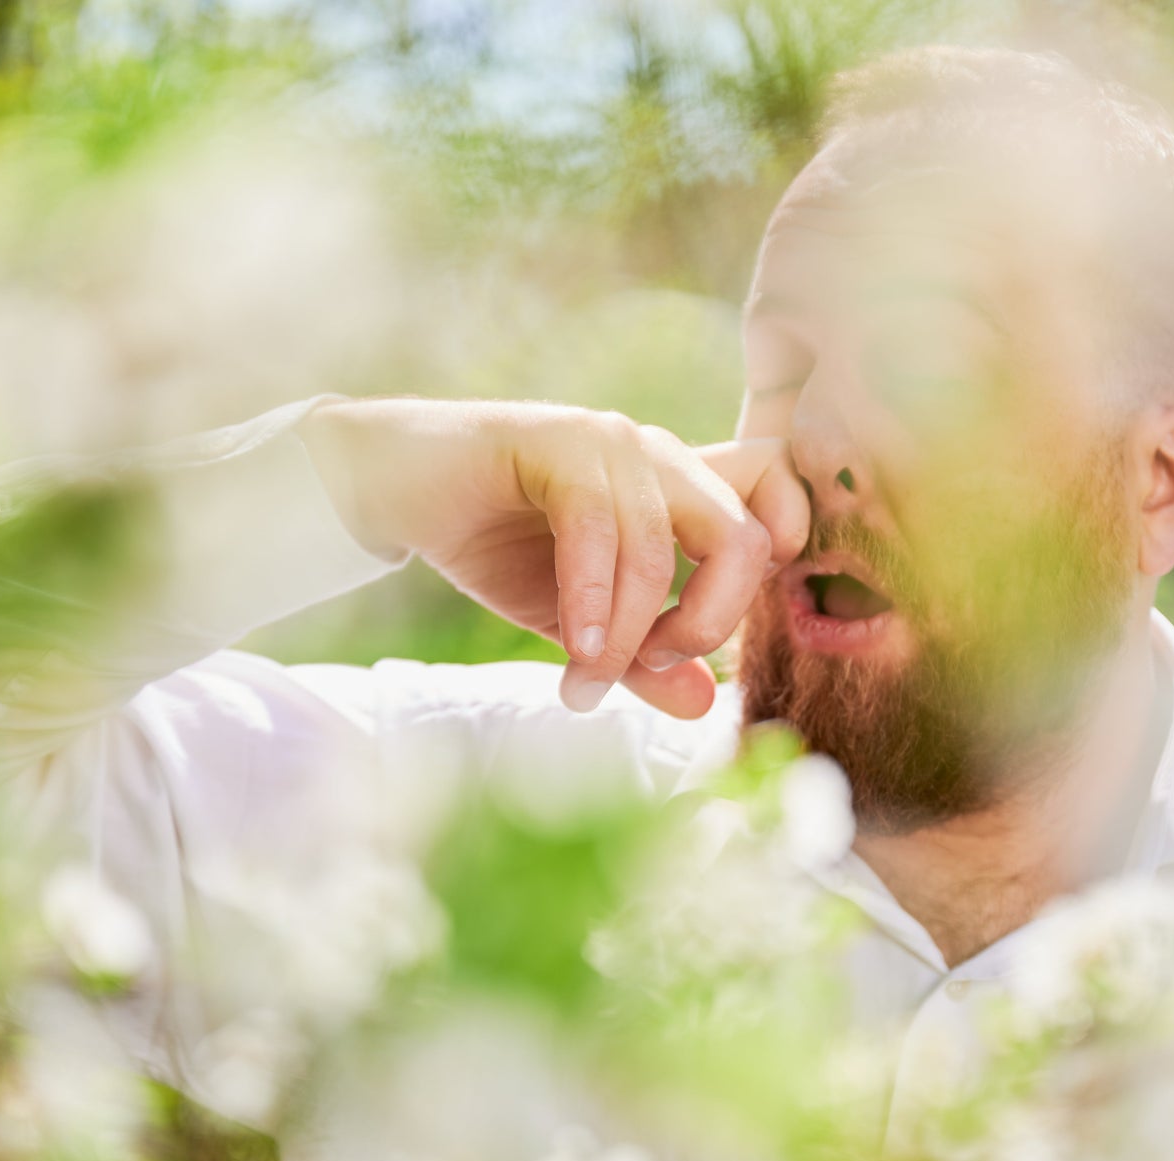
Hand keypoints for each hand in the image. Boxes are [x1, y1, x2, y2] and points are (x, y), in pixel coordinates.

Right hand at [301, 398, 807, 718]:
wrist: (394, 489)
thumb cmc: (496, 544)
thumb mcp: (581, 621)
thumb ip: (643, 660)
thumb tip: (706, 706)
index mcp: (682, 487)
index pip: (776, 495)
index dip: (779, 559)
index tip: (720, 630)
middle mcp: (660, 456)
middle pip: (743, 537)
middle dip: (709, 624)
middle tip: (650, 670)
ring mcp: (609, 442)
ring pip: (660, 547)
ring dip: (627, 634)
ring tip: (585, 682)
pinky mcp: (554, 442)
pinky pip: (595, 525)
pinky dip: (591, 600)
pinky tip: (572, 649)